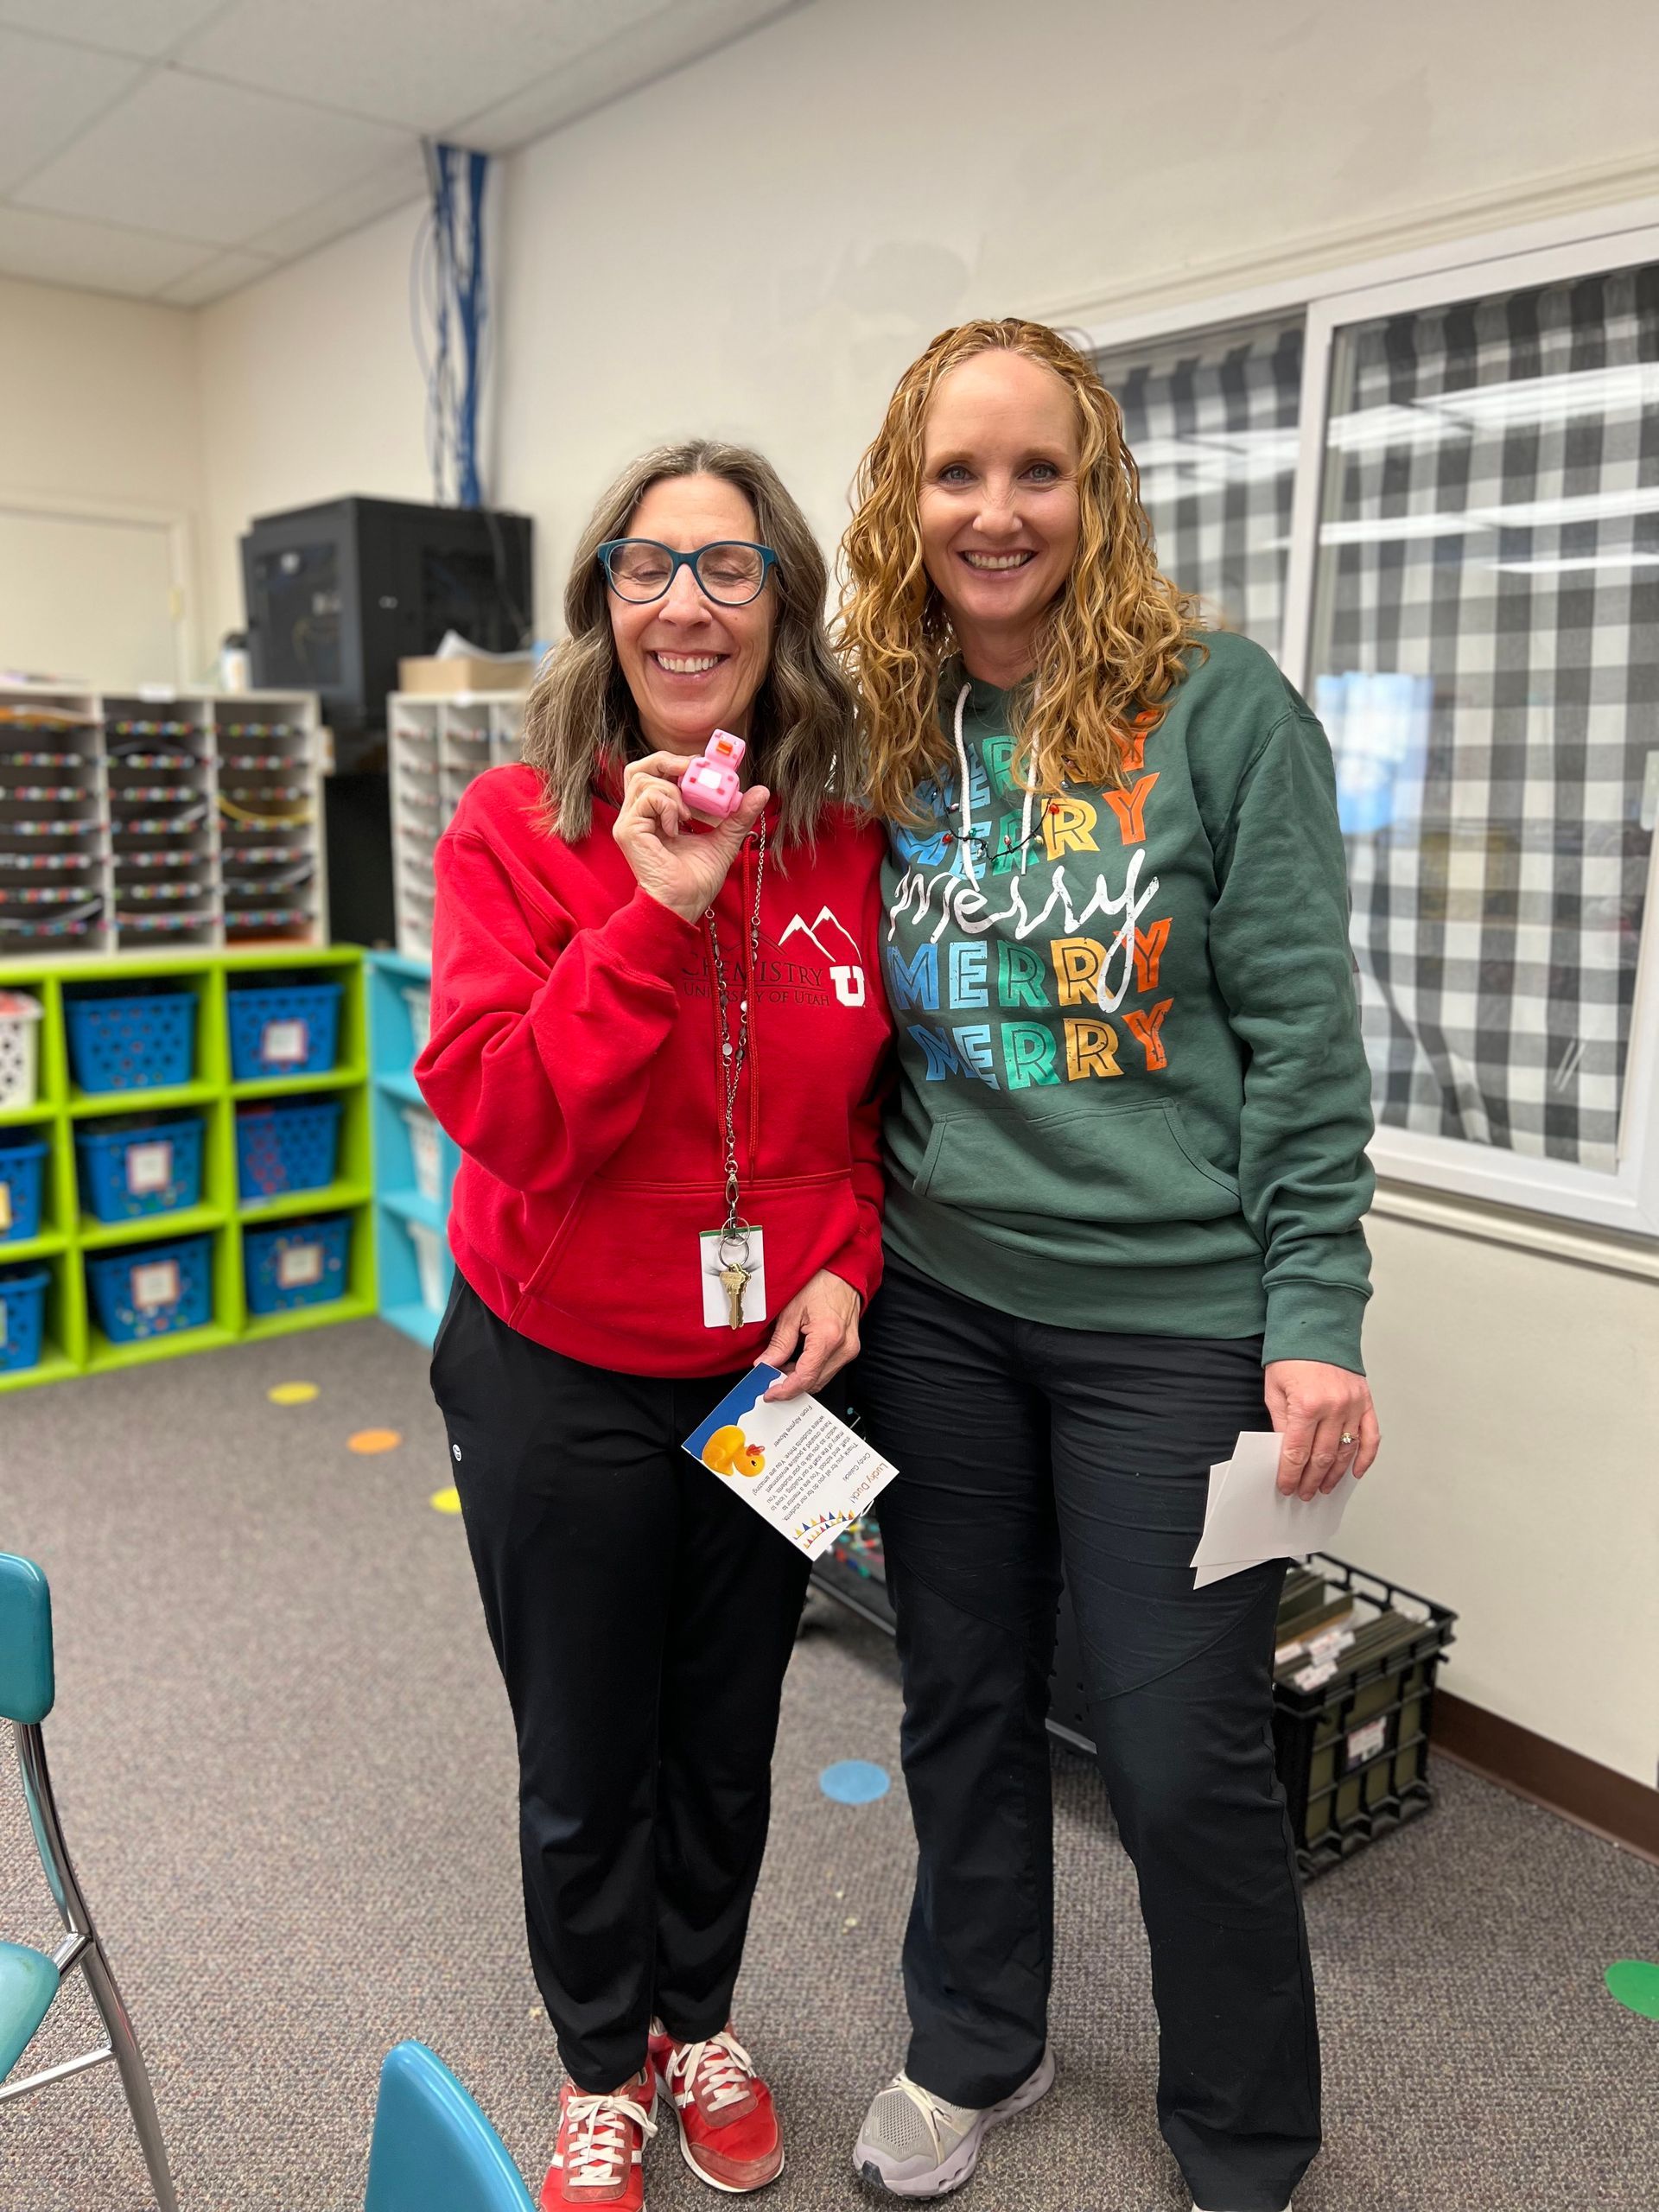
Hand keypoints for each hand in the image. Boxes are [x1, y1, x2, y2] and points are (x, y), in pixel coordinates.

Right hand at [613, 752, 768, 924]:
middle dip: (668, 761)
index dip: (677, 764)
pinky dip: (669, 804)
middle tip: (694, 769)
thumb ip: (738, 816)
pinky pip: (648, 797)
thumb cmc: (696, 881)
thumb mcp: (723, 840)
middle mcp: (637, 816)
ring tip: (689, 816)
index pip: (656, 775)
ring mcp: (630, 822)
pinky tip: (679, 826)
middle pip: (639, 768)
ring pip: (643, 778)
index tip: (705, 767)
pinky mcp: (628, 830)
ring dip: (673, 790)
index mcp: (654, 816)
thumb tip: (761, 791)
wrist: (684, 905)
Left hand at [758, 1270, 861, 1399]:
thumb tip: (765, 1364)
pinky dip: (810, 1371)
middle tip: (768, 1381)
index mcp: (828, 1337)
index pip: (805, 1377)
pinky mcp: (850, 1348)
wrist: (844, 1272)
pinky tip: (795, 1364)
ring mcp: (850, 1349)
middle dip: (790, 1386)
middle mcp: (844, 1347)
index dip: (785, 1389)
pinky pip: (828, 1369)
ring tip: (779, 1370)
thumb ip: (780, 1343)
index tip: (770, 1393)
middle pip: (814, 1382)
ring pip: (821, 1379)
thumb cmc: (821, 1283)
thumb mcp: (792, 1311)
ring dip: (800, 1379)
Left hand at [1264, 1360, 1379, 1498]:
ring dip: (1334, 1474)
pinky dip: (1365, 1458)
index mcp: (1307, 1404)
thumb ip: (1282, 1423)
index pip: (1297, 1452)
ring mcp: (1353, 1405)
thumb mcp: (1275, 1390)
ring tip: (1324, 1488)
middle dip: (1311, 1480)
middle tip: (1304, 1493)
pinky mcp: (1366, 1401)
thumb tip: (1286, 1453)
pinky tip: (1355, 1473)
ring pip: (1346, 1451)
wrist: (1316, 1327)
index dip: (1290, 1474)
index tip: (1286, 1487)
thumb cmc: (1291, 1356)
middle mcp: (1333, 1407)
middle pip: (1322, 1457)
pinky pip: (1371, 1437)